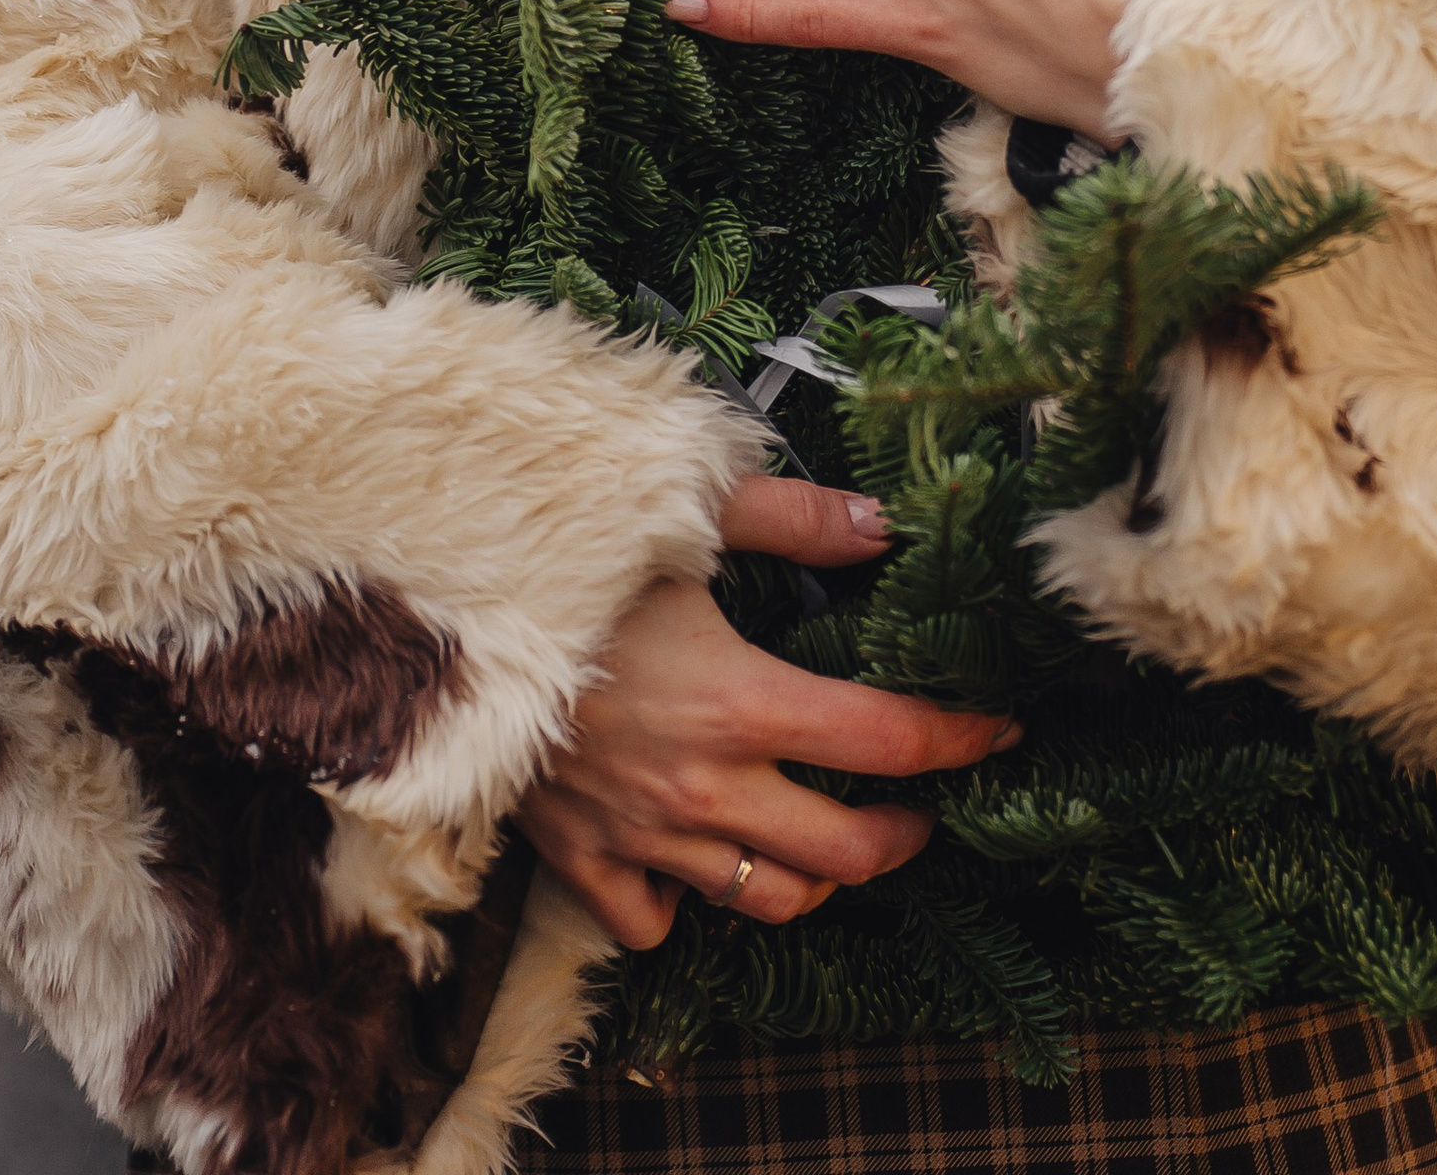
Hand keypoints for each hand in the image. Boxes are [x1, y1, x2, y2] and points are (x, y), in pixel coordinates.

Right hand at [516, 472, 1014, 948]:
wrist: (436, 617)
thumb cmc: (563, 558)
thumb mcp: (682, 516)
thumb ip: (794, 518)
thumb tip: (883, 524)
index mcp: (741, 703)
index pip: (887, 742)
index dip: (960, 738)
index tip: (1000, 727)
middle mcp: (703, 788)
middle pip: (845, 853)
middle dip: (904, 834)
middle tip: (923, 805)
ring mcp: (642, 835)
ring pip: (767, 898)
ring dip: (817, 877)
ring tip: (836, 839)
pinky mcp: (582, 857)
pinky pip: (656, 921)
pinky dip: (691, 903)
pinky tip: (705, 858)